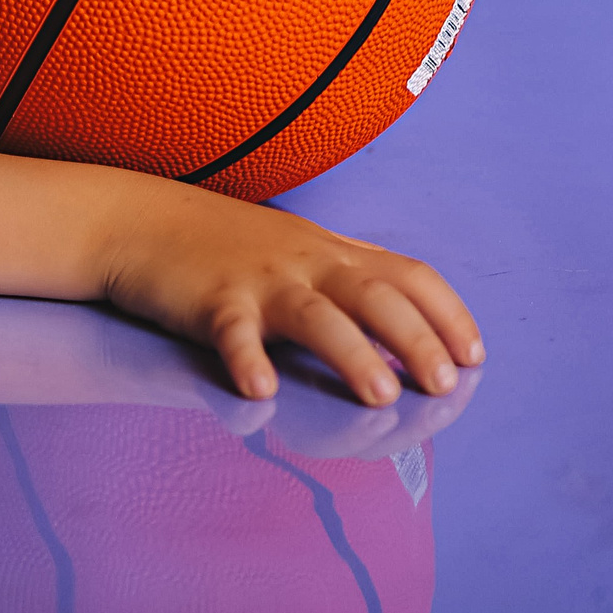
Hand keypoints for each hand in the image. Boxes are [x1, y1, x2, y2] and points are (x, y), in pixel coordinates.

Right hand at [98, 187, 481, 404]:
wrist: (138, 218)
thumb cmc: (221, 244)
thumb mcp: (294, 249)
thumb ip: (343, 280)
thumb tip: (401, 330)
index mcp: (331, 252)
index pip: (409, 274)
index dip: (449, 314)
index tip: (475, 356)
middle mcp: (305, 262)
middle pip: (376, 294)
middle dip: (417, 338)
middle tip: (444, 384)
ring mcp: (258, 280)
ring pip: (317, 315)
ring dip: (353, 353)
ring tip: (381, 394)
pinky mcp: (210, 300)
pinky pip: (233, 332)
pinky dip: (248, 360)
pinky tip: (260, 393)